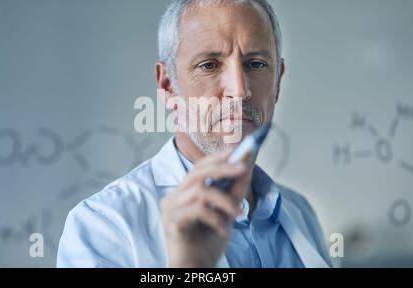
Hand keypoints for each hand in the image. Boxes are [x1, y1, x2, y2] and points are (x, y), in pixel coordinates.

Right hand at [160, 148, 251, 266]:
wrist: (195, 267)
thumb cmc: (207, 242)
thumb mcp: (226, 213)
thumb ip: (234, 192)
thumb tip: (245, 168)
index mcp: (185, 192)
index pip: (199, 168)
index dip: (217, 157)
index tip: (236, 150)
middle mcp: (174, 197)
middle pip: (197, 172)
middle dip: (223, 168)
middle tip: (244, 168)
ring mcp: (170, 209)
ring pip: (200, 191)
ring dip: (225, 200)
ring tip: (238, 213)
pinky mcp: (172, 222)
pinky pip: (197, 210)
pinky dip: (215, 218)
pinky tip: (222, 230)